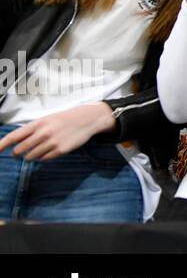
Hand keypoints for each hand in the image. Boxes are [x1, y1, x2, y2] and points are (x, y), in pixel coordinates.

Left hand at [0, 104, 116, 160]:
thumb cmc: (64, 119)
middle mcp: (43, 133)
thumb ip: (31, 130)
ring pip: (31, 157)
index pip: (14, 137)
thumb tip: (14, 143)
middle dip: (17, 153)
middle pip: (20, 150)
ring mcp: (52, 142)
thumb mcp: (47, 120)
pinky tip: (50, 149)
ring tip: (39, 149)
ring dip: (31, 156)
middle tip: (19, 152)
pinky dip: (43, 157)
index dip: (1, 145)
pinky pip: (44, 159)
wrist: (87, 119)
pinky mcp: (60, 150)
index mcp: (38, 124)